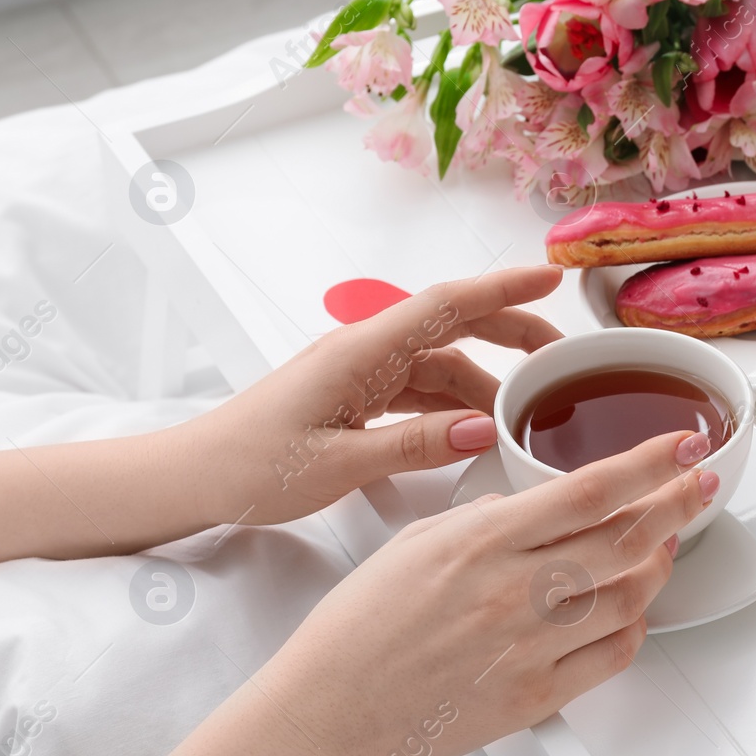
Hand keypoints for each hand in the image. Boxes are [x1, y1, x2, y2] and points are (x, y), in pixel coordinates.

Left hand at [180, 266, 563, 526]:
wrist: (192, 477)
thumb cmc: (251, 466)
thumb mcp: (339, 464)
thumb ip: (415, 445)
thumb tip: (482, 428)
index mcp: (360, 352)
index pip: (446, 305)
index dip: (503, 288)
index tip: (550, 277)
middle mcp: (364, 352)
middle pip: (452, 325)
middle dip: (512, 331)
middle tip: (563, 355)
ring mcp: (359, 373)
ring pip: (440, 363)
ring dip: (486, 381)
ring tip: (527, 412)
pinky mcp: (354, 397)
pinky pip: (418, 389)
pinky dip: (453, 403)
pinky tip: (475, 428)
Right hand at [255, 428, 718, 755]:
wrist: (330, 712)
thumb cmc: (359, 628)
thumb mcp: (416, 541)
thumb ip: (483, 517)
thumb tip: (526, 504)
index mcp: (484, 541)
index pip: (590, 490)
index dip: (650, 463)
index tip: (684, 445)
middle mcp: (516, 590)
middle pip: (627, 538)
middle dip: (678, 503)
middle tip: (700, 484)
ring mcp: (531, 646)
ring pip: (631, 596)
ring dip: (660, 564)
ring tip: (665, 543)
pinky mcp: (537, 695)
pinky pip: (613, 655)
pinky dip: (634, 626)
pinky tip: (633, 609)